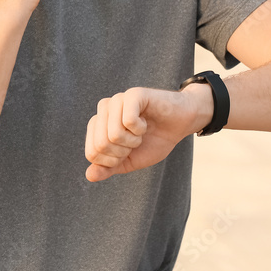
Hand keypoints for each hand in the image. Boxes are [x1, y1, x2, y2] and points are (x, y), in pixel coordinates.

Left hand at [84, 86, 206, 182]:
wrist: (181, 124)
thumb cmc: (154, 141)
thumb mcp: (129, 161)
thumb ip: (108, 168)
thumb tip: (89, 175)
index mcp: (98, 124)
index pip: (92, 153)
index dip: (113, 161)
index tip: (127, 151)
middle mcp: (103, 109)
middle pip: (101, 145)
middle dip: (123, 152)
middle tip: (136, 141)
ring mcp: (117, 99)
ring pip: (113, 135)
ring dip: (133, 141)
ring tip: (141, 131)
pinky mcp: (133, 94)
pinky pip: (128, 122)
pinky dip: (141, 129)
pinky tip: (146, 121)